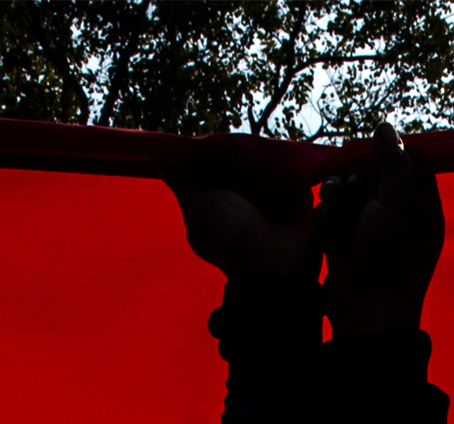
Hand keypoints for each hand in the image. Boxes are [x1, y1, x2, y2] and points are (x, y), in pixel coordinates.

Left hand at [168, 137, 321, 284]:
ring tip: (266, 131)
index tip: (213, 136)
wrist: (276, 264)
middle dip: (241, 152)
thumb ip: (181, 182)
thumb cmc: (230, 235)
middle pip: (240, 169)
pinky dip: (293, 163)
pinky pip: (295, 175)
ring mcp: (271, 205)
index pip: (211, 173)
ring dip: (267, 155)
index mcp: (216, 208)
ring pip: (266, 170)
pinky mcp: (297, 202)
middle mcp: (241, 206)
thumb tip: (156, 158)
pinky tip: (289, 145)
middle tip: (242, 128)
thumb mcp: (197, 206)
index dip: (211, 156)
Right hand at [319, 132, 443, 337]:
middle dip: (356, 175)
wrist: (365, 311)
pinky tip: (328, 226)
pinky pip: (331, 214)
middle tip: (353, 188)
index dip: (388, 155)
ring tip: (335, 202)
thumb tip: (385, 128)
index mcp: (420, 206)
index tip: (372, 154)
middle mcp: (396, 215)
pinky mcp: (343, 240)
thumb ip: (393, 162)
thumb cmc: (391, 257)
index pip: (408, 164)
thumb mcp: (399, 202)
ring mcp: (368, 229)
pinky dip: (327, 217)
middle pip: (372, 174)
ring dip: (337, 192)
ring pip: (347, 192)